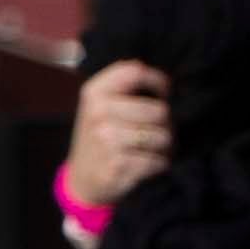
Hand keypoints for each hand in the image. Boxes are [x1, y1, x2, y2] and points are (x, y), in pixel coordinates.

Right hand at [70, 62, 171, 209]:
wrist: (82, 177)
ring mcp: (107, 139)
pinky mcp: (118, 164)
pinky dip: (159, 164)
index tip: (165, 92)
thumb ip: (122, 85)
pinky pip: (159, 161)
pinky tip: (146, 163)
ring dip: (165, 146)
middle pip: (160, 110)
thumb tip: (153, 72)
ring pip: (164, 137)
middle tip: (157, 130)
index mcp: (95, 92)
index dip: (158, 81)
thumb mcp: (99, 105)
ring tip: (152, 147)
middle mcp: (99, 111)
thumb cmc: (99, 136)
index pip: (135, 71)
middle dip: (167, 124)